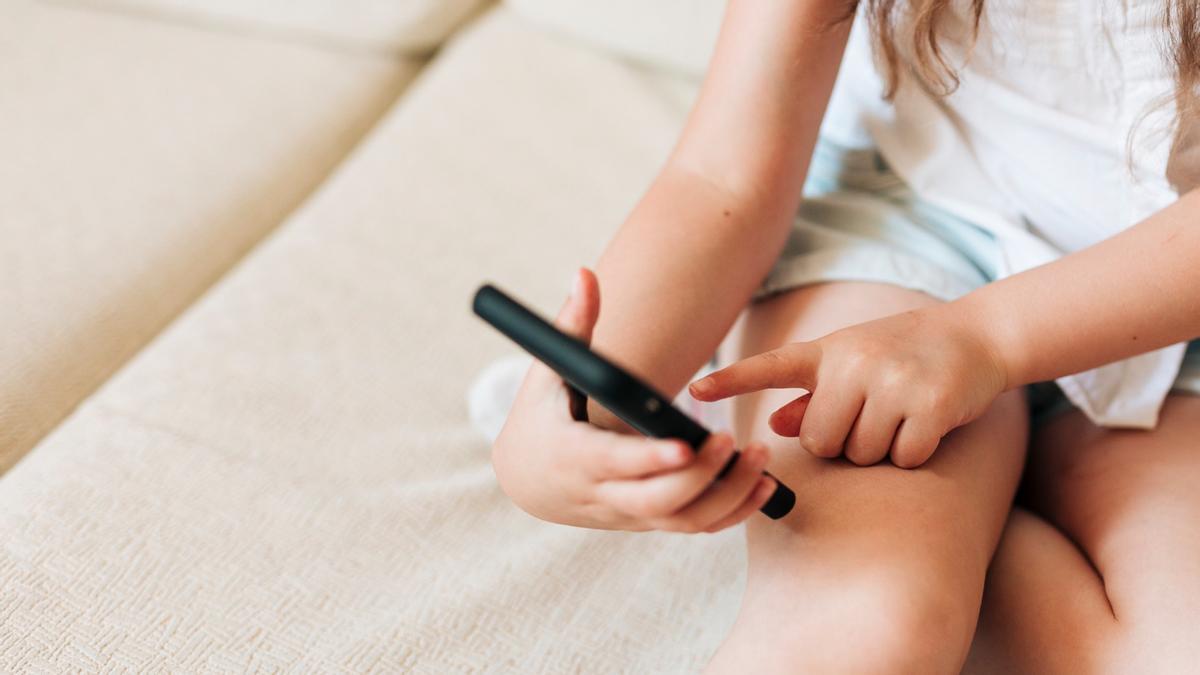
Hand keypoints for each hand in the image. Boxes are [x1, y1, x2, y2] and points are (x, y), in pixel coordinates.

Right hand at [492, 267, 778, 531]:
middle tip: (735, 438)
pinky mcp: (646, 523)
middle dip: (700, 476)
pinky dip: (731, 513)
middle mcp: (601, 493)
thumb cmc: (539, 416)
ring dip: (727, 497)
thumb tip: (584, 274)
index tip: (685, 443)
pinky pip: (692, 527)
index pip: (613, 463)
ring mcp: (626, 514)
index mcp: (572, 455)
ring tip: (761, 460)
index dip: (649, 458)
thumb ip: (571, 326)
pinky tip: (763, 486)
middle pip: (655, 501)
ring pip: (681, 520)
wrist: (526, 479)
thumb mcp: (546, 373)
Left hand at [688, 305, 1007, 467]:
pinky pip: (902, 458)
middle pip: (820, 441)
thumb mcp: (853, 362)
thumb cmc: (904, 353)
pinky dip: (913, 452)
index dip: (731, 379)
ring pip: (861, 454)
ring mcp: (892, 383)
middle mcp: (855, 363)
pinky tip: (926, 423)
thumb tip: (776, 425)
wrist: (977, 335)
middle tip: (871, 416)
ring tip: (901, 412)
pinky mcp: (928, 406)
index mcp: (828, 351)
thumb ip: (814, 394)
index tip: (694, 390)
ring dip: (880, 448)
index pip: (772, 366)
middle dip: (843, 443)